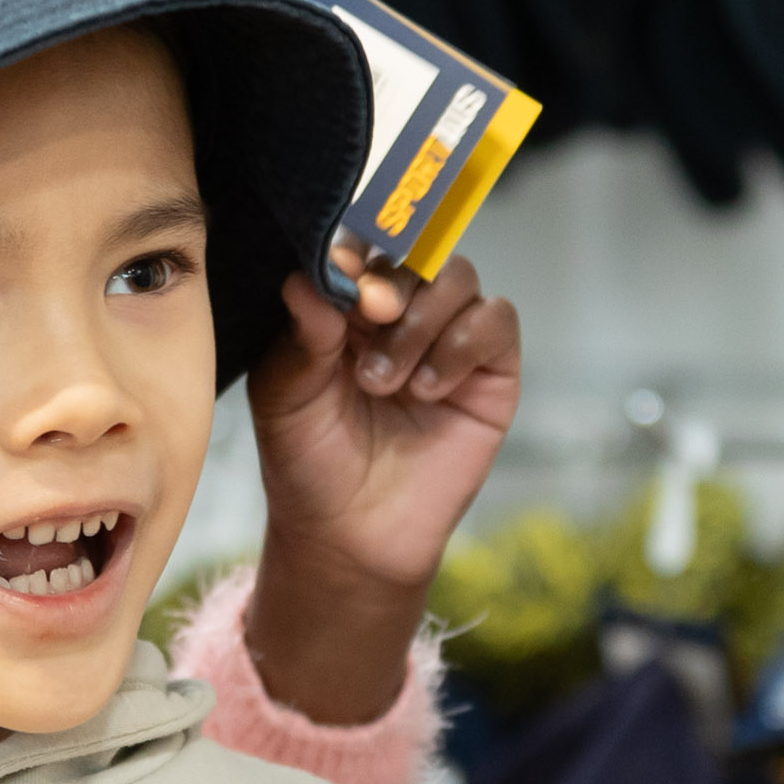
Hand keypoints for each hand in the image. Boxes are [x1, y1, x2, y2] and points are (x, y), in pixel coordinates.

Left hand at [238, 242, 519, 724]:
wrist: (350, 537)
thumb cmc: (309, 462)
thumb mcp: (286, 396)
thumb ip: (301, 336)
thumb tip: (309, 277)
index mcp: (342, 306)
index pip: (360, 246)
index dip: (357, 250)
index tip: (343, 275)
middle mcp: (398, 312)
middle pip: (415, 250)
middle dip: (392, 283)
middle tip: (371, 319)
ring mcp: (447, 338)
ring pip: (457, 277)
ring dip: (422, 322)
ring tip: (386, 382)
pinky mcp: (490, 372)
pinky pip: (497, 320)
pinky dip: (464, 343)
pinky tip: (428, 388)